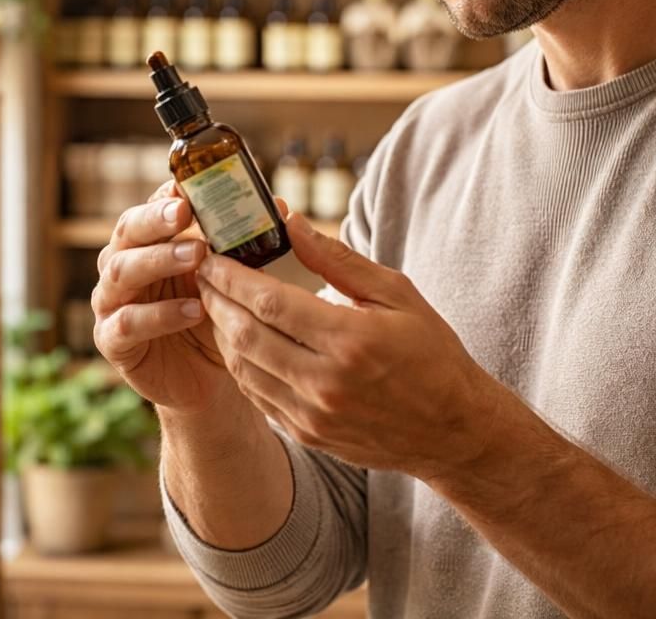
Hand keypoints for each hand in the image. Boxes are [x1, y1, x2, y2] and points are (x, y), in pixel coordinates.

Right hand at [92, 182, 235, 415]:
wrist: (207, 377)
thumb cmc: (215, 317)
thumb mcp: (231, 277)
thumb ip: (244, 243)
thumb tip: (281, 206)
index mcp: (147, 242)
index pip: (149, 207)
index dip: (166, 195)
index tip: (188, 187)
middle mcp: (122, 264)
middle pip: (127, 231)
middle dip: (156, 219)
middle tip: (186, 213)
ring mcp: (112, 302)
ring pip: (122, 271)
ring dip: (159, 260)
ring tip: (197, 258)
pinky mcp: (112, 340)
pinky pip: (128, 322)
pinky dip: (160, 314)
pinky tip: (193, 311)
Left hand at [196, 212, 500, 482]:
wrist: (454, 430)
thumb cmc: (431, 353)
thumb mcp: (396, 294)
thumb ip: (337, 259)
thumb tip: (291, 221)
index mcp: (350, 340)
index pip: (269, 303)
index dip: (231, 277)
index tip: (211, 255)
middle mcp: (325, 382)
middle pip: (245, 335)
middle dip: (215, 299)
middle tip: (201, 273)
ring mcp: (313, 414)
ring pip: (244, 368)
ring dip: (221, 331)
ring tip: (214, 302)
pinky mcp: (308, 434)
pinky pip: (257, 396)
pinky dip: (240, 364)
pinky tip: (239, 340)